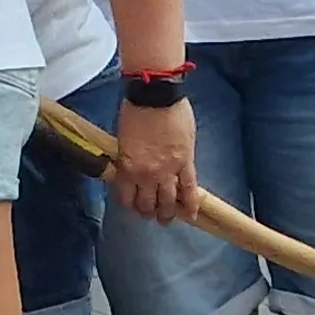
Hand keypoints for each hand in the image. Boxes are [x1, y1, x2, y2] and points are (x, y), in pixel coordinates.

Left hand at [108, 95, 199, 224]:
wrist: (156, 96)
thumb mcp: (124, 139)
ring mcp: (168, 171)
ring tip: (167, 218)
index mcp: (127, 168)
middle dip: (148, 212)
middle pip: (148, 203)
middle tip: (150, 215)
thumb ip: (129, 158)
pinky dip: (190, 204)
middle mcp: (147, 175)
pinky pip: (190, 190)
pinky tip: (190, 214)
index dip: (130, 205)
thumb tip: (133, 167)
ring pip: (168, 201)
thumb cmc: (135, 111)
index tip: (133, 206)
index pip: (127, 197)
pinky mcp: (186, 164)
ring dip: (167, 213)